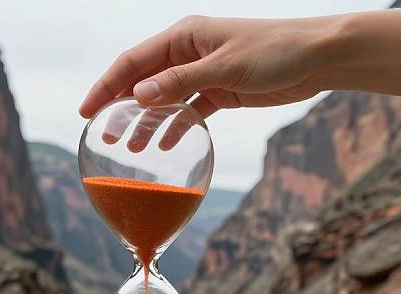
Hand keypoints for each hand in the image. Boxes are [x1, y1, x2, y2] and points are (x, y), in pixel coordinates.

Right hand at [79, 14, 332, 120]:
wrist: (315, 59)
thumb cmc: (274, 52)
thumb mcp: (224, 67)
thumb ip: (180, 82)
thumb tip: (138, 96)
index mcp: (183, 37)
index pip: (133, 62)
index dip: (106, 85)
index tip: (86, 110)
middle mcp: (188, 54)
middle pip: (144, 81)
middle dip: (121, 107)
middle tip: (104, 133)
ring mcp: (202, 74)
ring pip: (164, 100)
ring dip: (147, 122)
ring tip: (132, 148)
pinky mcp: (218, 93)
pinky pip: (188, 111)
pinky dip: (176, 127)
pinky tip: (165, 145)